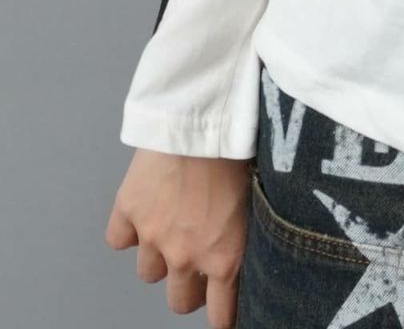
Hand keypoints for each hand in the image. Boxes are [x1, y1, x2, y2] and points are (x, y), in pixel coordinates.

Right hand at [105, 146, 252, 326]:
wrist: (205, 117)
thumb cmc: (244, 147)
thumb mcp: (262, 197)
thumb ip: (249, 231)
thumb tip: (253, 244)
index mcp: (226, 257)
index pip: (220, 315)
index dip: (222, 315)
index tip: (223, 311)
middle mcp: (187, 256)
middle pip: (179, 301)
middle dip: (189, 286)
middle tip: (197, 260)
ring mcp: (153, 236)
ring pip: (148, 273)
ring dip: (160, 255)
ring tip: (174, 224)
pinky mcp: (128, 211)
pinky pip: (118, 240)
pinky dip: (128, 229)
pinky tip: (144, 210)